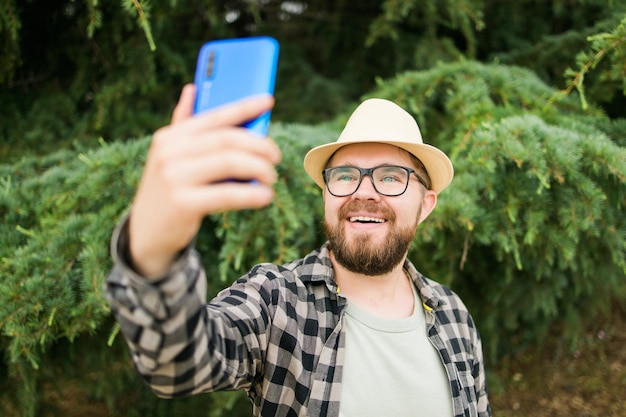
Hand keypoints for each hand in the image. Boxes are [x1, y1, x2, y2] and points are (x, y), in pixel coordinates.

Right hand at [128, 84, 281, 277]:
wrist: (146, 233)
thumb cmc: (169, 190)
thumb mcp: (170, 156)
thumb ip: (183, 125)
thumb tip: (191, 88)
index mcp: (170, 136)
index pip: (214, 116)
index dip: (244, 107)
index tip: (268, 101)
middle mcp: (170, 152)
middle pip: (227, 140)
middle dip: (258, 145)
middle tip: (275, 156)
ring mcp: (174, 177)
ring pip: (230, 162)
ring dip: (259, 168)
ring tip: (271, 177)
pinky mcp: (182, 203)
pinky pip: (227, 194)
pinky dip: (252, 194)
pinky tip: (265, 196)